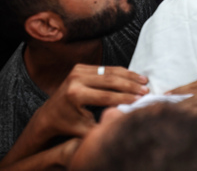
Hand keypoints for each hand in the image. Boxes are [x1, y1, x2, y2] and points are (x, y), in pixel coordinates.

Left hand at [34, 64, 148, 138]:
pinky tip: (133, 75)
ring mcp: (77, 70)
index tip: (141, 100)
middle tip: (146, 90)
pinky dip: (121, 72)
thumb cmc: (68, 124)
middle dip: (131, 85)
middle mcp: (75, 79)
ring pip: (110, 71)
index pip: (106, 96)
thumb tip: (124, 119)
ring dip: (129, 76)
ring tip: (144, 80)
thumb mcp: (85, 130)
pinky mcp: (80, 66)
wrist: (50, 114)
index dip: (126, 98)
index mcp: (75, 94)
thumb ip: (103, 125)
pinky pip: (105, 68)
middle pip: (110, 80)